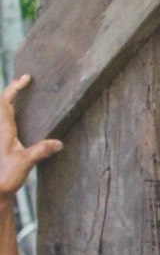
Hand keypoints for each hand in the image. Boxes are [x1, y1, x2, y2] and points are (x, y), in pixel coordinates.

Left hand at [0, 75, 62, 198]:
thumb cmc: (4, 176)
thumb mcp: (25, 163)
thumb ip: (40, 151)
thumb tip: (59, 142)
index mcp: (4, 129)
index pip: (6, 102)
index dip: (15, 87)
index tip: (26, 78)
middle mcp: (0, 130)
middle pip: (1, 104)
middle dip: (11, 91)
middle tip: (24, 83)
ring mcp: (1, 138)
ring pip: (2, 114)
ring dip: (10, 103)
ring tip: (22, 97)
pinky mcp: (3, 145)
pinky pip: (6, 124)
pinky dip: (11, 116)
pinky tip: (21, 122)